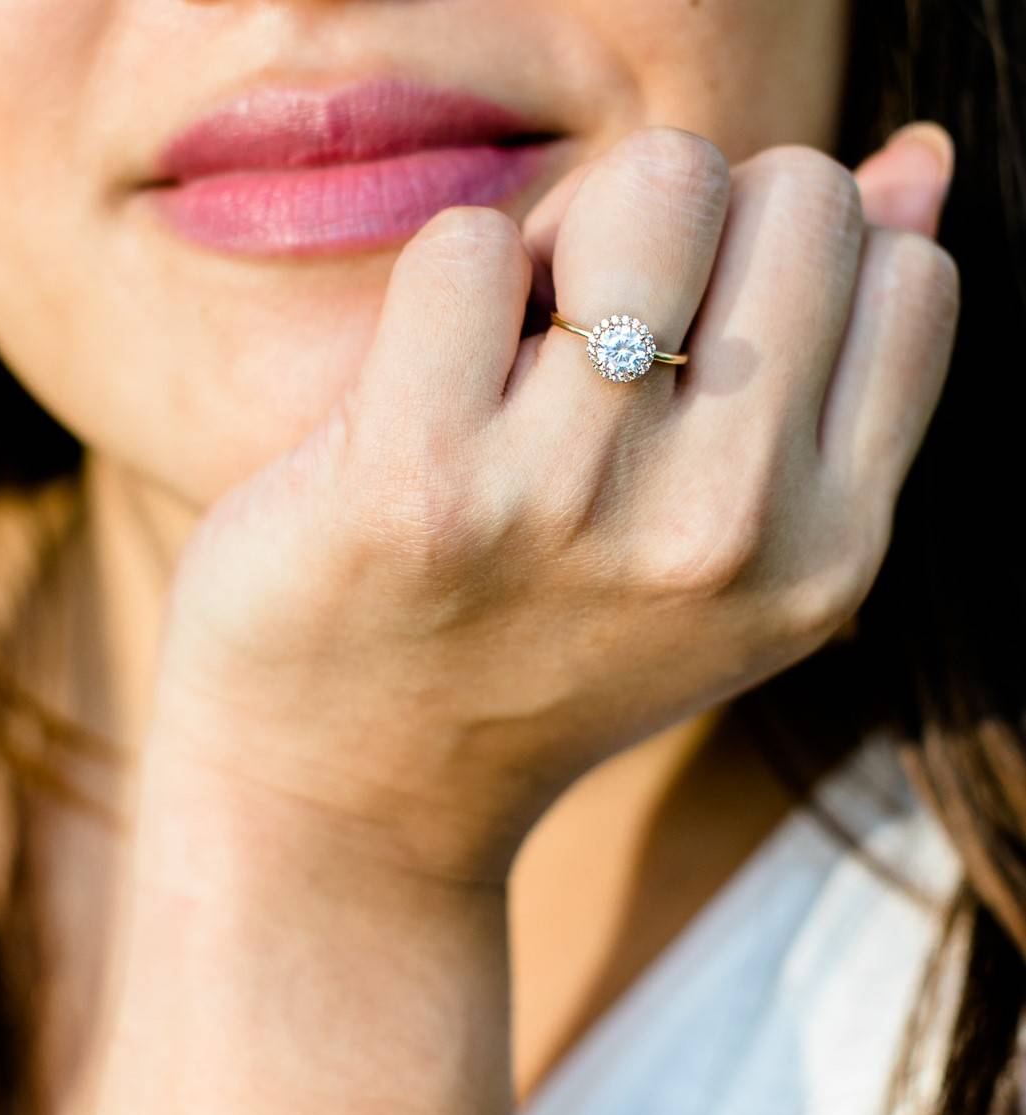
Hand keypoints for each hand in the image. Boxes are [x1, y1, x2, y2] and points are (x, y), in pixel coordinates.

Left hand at [144, 122, 958, 883]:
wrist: (356, 796)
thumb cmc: (529, 649)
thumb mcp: (723, 549)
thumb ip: (835, 363)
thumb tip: (914, 163)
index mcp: (827, 552)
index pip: (902, 272)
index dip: (781, 270)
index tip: (691, 346)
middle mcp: (728, 531)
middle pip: (794, 195)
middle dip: (689, 233)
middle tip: (595, 341)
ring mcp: (574, 502)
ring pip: (650, 187)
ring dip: (571, 240)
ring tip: (516, 356)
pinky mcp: (423, 479)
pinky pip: (472, 248)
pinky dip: (445, 289)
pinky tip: (420, 391)